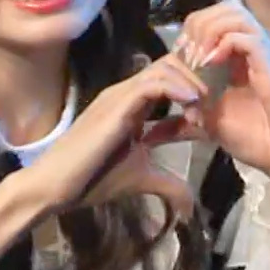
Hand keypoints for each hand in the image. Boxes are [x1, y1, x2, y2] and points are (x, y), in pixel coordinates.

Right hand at [14, 58, 203, 217]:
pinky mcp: (116, 104)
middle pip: (172, 63)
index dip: (196, 91)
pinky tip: (191, 106)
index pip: (171, 78)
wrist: (57, 186)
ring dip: (191, 84)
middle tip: (212, 108)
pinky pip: (153, 82)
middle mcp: (127, 92)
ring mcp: (120, 95)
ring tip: (203, 110)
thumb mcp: (142, 179)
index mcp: (134, 104)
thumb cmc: (93, 179)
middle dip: (198, 80)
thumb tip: (191, 206)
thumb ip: (168, 185)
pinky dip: (178, 89)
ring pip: (165, 67)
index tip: (211, 118)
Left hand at [172, 4, 269, 185]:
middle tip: (186, 52)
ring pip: (240, 16)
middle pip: (229, 7)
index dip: (194, 27)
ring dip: (211, 30)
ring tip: (197, 58)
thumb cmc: (258, 142)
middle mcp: (257, 51)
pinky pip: (250, 40)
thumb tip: (151, 129)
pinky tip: (210, 67)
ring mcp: (268, 59)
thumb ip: (185, 121)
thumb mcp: (211, 127)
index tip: (178, 53)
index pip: (219, 16)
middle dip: (200, 23)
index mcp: (243, 58)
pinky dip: (225, 45)